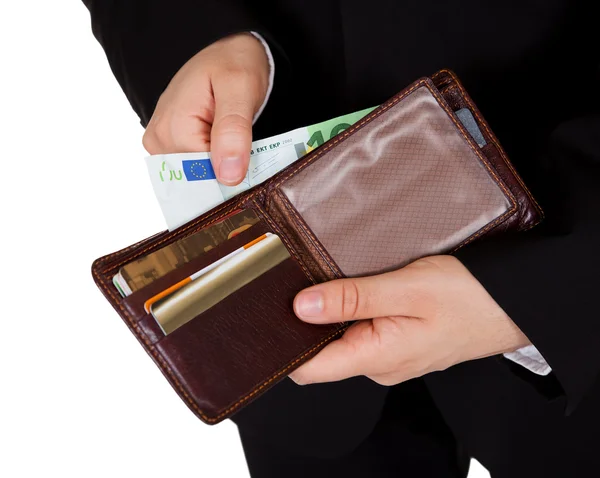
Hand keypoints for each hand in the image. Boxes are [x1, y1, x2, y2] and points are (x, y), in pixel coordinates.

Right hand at [142, 33, 269, 184]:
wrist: (227, 50)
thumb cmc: (233, 63)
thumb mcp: (240, 90)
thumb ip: (234, 132)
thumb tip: (228, 177)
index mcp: (172, 129)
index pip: (204, 178)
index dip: (232, 175)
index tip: (252, 163)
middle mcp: (159, 140)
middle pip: (198, 180)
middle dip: (226, 173)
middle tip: (248, 150)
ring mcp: (162, 144)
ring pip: (197, 178)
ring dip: (222, 169)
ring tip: (237, 143)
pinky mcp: (170, 145)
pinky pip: (194, 169)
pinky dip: (214, 165)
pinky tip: (226, 147)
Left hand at [289, 256, 529, 385]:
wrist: (514, 305)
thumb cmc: (469, 297)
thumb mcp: (407, 289)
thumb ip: (353, 298)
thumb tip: (301, 307)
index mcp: (376, 357)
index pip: (308, 369)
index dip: (282, 345)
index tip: (268, 314)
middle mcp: (378, 364)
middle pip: (321, 350)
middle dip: (305, 320)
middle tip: (298, 278)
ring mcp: (389, 355)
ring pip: (341, 337)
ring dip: (331, 310)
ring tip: (326, 276)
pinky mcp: (398, 341)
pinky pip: (362, 330)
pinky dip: (352, 309)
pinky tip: (354, 286)